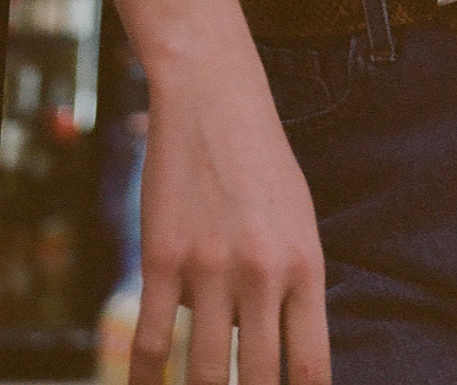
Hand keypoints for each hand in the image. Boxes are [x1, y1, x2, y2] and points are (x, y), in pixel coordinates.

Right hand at [128, 46, 330, 384]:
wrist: (214, 99)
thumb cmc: (261, 164)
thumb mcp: (298, 220)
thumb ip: (292, 285)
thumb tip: (275, 351)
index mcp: (305, 264)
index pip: (309, 364)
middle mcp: (263, 272)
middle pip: (259, 378)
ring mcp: (211, 268)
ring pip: (207, 371)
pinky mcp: (163, 259)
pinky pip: (153, 341)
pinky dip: (146, 380)